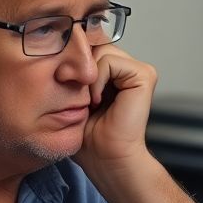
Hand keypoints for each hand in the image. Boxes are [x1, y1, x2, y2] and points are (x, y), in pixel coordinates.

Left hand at [75, 44, 156, 175]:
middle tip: (77, 96)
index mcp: (114, 73)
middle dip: (79, 67)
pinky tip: (97, 100)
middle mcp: (128, 68)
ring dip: (87, 77)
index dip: (74, 60)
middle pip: (95, 44)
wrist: (106, 158)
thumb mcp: (72, 97)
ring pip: (101, 50)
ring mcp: (138, 70)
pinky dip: (97, 79)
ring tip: (89, 102)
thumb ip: (71, 71)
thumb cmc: (90, 137)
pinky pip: (110, 61)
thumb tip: (58, 44)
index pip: (90, 46)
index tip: (66, 85)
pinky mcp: (144, 75)